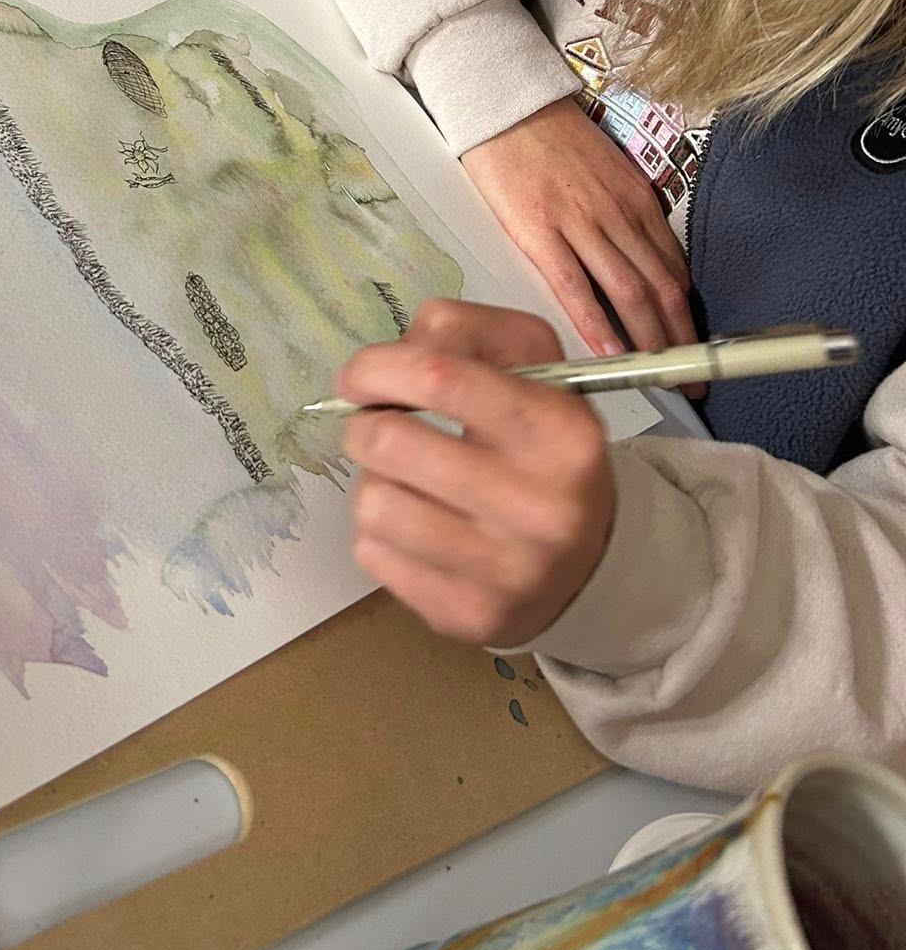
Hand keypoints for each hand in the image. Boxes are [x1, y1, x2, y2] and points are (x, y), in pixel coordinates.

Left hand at [344, 301, 614, 646]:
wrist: (591, 560)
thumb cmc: (543, 445)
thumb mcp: (530, 364)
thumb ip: (460, 333)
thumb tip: (385, 361)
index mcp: (561, 430)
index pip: (440, 377)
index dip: (378, 367)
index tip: (358, 376)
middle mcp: (541, 505)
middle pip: (391, 442)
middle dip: (364, 424)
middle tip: (376, 426)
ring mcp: (507, 571)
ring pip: (374, 502)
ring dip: (372, 480)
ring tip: (404, 479)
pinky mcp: (470, 616)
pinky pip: (372, 553)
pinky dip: (378, 530)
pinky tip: (415, 524)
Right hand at [461, 98, 693, 358]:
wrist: (507, 103)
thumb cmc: (551, 136)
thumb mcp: (607, 170)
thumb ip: (627, 213)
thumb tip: (642, 259)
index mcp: (637, 199)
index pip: (674, 269)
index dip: (688, 316)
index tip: (696, 349)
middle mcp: (618, 213)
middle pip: (661, 288)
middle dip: (681, 340)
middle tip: (691, 381)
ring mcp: (580, 222)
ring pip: (629, 291)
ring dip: (648, 341)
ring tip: (659, 378)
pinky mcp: (539, 230)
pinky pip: (574, 285)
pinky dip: (595, 322)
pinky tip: (605, 350)